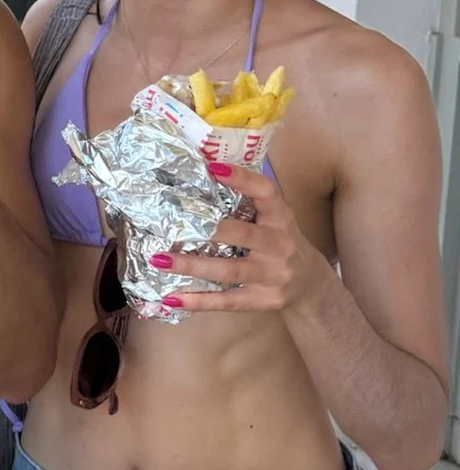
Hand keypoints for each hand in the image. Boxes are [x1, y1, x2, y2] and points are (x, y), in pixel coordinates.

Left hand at [152, 165, 330, 315]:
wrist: (311, 284)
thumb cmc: (279, 241)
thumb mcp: (274, 218)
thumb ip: (247, 201)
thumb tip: (201, 173)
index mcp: (281, 217)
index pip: (266, 192)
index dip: (242, 179)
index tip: (213, 168)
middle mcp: (280, 244)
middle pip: (243, 235)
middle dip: (209, 230)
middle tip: (172, 223)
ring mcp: (273, 275)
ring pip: (230, 270)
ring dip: (192, 266)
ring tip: (159, 260)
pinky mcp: (263, 300)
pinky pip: (228, 300)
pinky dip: (199, 300)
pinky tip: (172, 298)